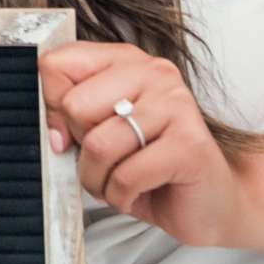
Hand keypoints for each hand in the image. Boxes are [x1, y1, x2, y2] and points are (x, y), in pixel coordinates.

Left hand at [41, 41, 259, 248]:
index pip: (57, 64)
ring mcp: (176, 105)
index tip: (69, 134)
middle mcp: (153, 72)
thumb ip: (71, 117)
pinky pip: (126, 175)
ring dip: (99, 180)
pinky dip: (122, 196)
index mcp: (125, 61)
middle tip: (108, 162)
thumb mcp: (101, 134)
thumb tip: (50, 130)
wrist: (213, 202)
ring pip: (98, 145)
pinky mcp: (190, 144)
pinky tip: (141, 192)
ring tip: (121, 182)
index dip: (51, 108)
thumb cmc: (150, 168)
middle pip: (75, 105)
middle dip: (80, 150)